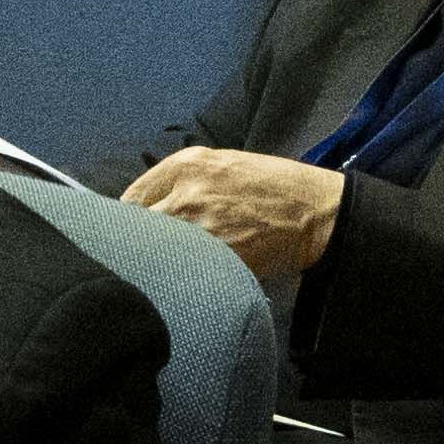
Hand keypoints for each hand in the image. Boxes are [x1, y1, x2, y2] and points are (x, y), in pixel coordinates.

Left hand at [123, 141, 346, 284]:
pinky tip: (191, 279)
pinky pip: (182, 271)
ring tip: (170, 269)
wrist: (315, 212)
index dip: (129, 222)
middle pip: (136, 227)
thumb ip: (182, 181)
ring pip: (156, 253)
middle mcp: (187, 192)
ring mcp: (200, 226)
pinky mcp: (217, 256)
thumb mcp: (224, 165)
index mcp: (187, 164)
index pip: (131, 198)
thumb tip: (145, 208)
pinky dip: (182, 278)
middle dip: (140, 244)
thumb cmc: (272, 188)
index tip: (132, 235)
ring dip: (158, 263)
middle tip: (148, 257)